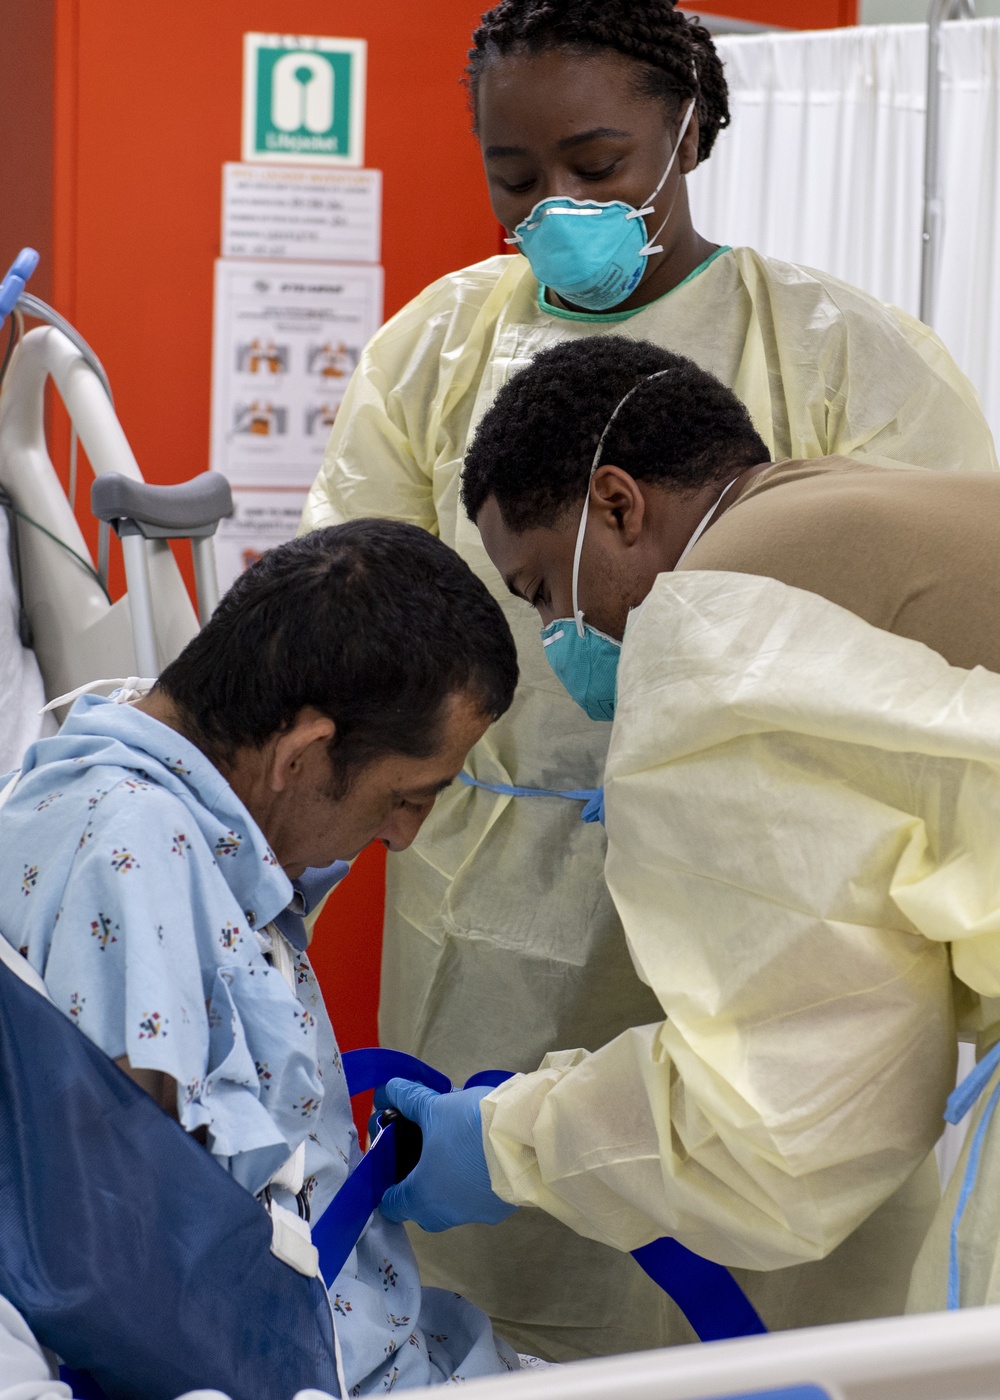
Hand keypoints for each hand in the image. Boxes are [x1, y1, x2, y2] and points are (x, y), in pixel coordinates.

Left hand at [375, 1078, 516, 1231]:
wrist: (528, 1140)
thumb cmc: (470, 1128)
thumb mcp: (434, 1107)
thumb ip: (408, 1100)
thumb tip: (388, 1090)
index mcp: (421, 1197)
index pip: (390, 1204)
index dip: (385, 1181)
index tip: (391, 1158)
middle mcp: (445, 1215)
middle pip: (419, 1205)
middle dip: (416, 1179)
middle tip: (420, 1147)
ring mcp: (475, 1214)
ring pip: (450, 1202)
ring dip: (447, 1179)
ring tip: (454, 1143)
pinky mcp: (500, 1209)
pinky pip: (476, 1197)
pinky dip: (473, 1180)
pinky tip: (480, 1153)